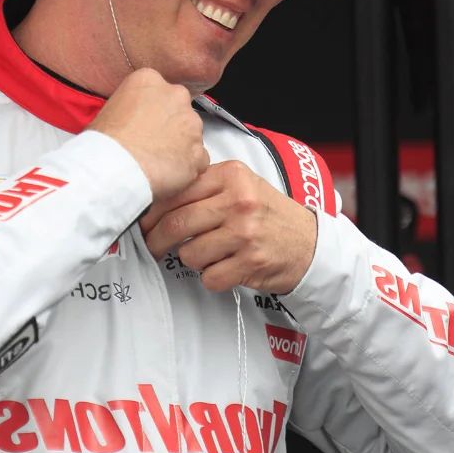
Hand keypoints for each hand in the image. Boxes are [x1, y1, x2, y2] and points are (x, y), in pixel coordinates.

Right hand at [87, 68, 208, 199]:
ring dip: (180, 147)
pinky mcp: (199, 151)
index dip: (152, 110)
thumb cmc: (104, 142)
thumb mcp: (109, 109)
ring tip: (157, 162)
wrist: (114, 169)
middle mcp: (176, 95)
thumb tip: (134, 119)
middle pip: (179, 110)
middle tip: (151, 143)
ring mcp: (192, 124)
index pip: (158, 91)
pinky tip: (167, 174)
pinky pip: (198, 159)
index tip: (143, 124)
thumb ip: (131, 107)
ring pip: (191, 135)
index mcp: (150, 79)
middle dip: (170, 126)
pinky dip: (187, 167)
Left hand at [141, 161, 317, 293]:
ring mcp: (245, 233)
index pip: (177, 192)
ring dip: (191, 259)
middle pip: (176, 224)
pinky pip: (209, 277)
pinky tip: (225, 267)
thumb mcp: (242, 185)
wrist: (309, 244)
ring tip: (209, 253)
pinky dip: (211, 277)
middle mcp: (239, 201)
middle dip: (157, 240)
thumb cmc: (269, 215)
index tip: (144, 222)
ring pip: (189, 253)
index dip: (153, 212)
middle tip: (153, 246)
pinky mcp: (250, 263)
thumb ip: (206, 186)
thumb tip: (157, 199)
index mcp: (232, 176)